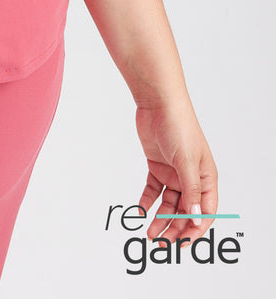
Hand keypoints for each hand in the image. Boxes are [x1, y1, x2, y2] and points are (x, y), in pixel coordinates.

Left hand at [135, 96, 217, 243]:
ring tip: (149, 234)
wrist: (158, 104)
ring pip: (168, 204)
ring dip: (160, 219)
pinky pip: (153, 190)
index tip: (182, 243)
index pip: (205, 212)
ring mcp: (174, 173)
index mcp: (206, 179)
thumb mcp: (186, 161)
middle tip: (160, 243)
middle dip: (174, 229)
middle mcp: (191, 178)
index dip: (195, 230)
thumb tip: (196, 219)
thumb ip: (190, 191)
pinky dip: (147, 202)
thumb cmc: (179, 126)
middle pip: (185, 212)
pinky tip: (140, 212)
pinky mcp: (157, 167)